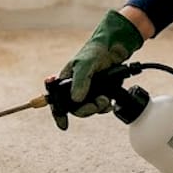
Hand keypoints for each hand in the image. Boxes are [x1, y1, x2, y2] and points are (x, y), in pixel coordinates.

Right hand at [51, 9, 143, 129]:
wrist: (115, 48)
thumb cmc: (95, 51)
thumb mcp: (85, 65)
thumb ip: (80, 82)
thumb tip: (76, 100)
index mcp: (66, 80)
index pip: (57, 100)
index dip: (59, 113)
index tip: (63, 124)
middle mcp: (76, 87)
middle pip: (76, 108)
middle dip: (87, 109)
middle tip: (96, 104)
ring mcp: (89, 90)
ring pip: (89, 108)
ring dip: (98, 108)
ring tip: (105, 100)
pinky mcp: (101, 92)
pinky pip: (100, 105)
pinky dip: (105, 105)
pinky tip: (109, 100)